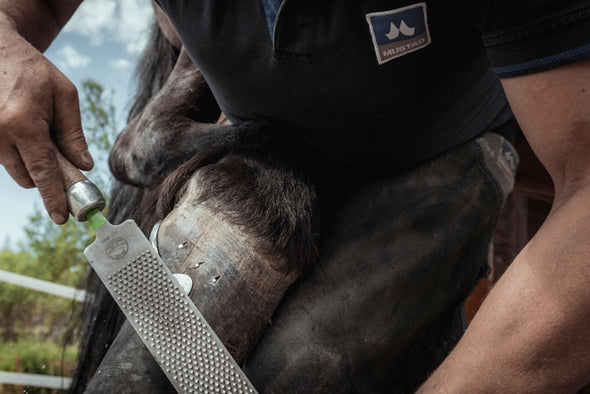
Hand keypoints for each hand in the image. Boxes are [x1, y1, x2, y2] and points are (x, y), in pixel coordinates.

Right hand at [0, 22, 92, 223]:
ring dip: (34, 165)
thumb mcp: (65, 96)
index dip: (54, 197)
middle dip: (48, 178)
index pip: (42, 171)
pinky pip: (7, 159)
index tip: (63, 218)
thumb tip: (83, 166)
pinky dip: (22, 154)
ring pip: (17, 171)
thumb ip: (73, 134)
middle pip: (28, 177)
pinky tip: (29, 132)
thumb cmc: (35, 72)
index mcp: (23, 123)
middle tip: (67, 167)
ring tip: (44, 134)